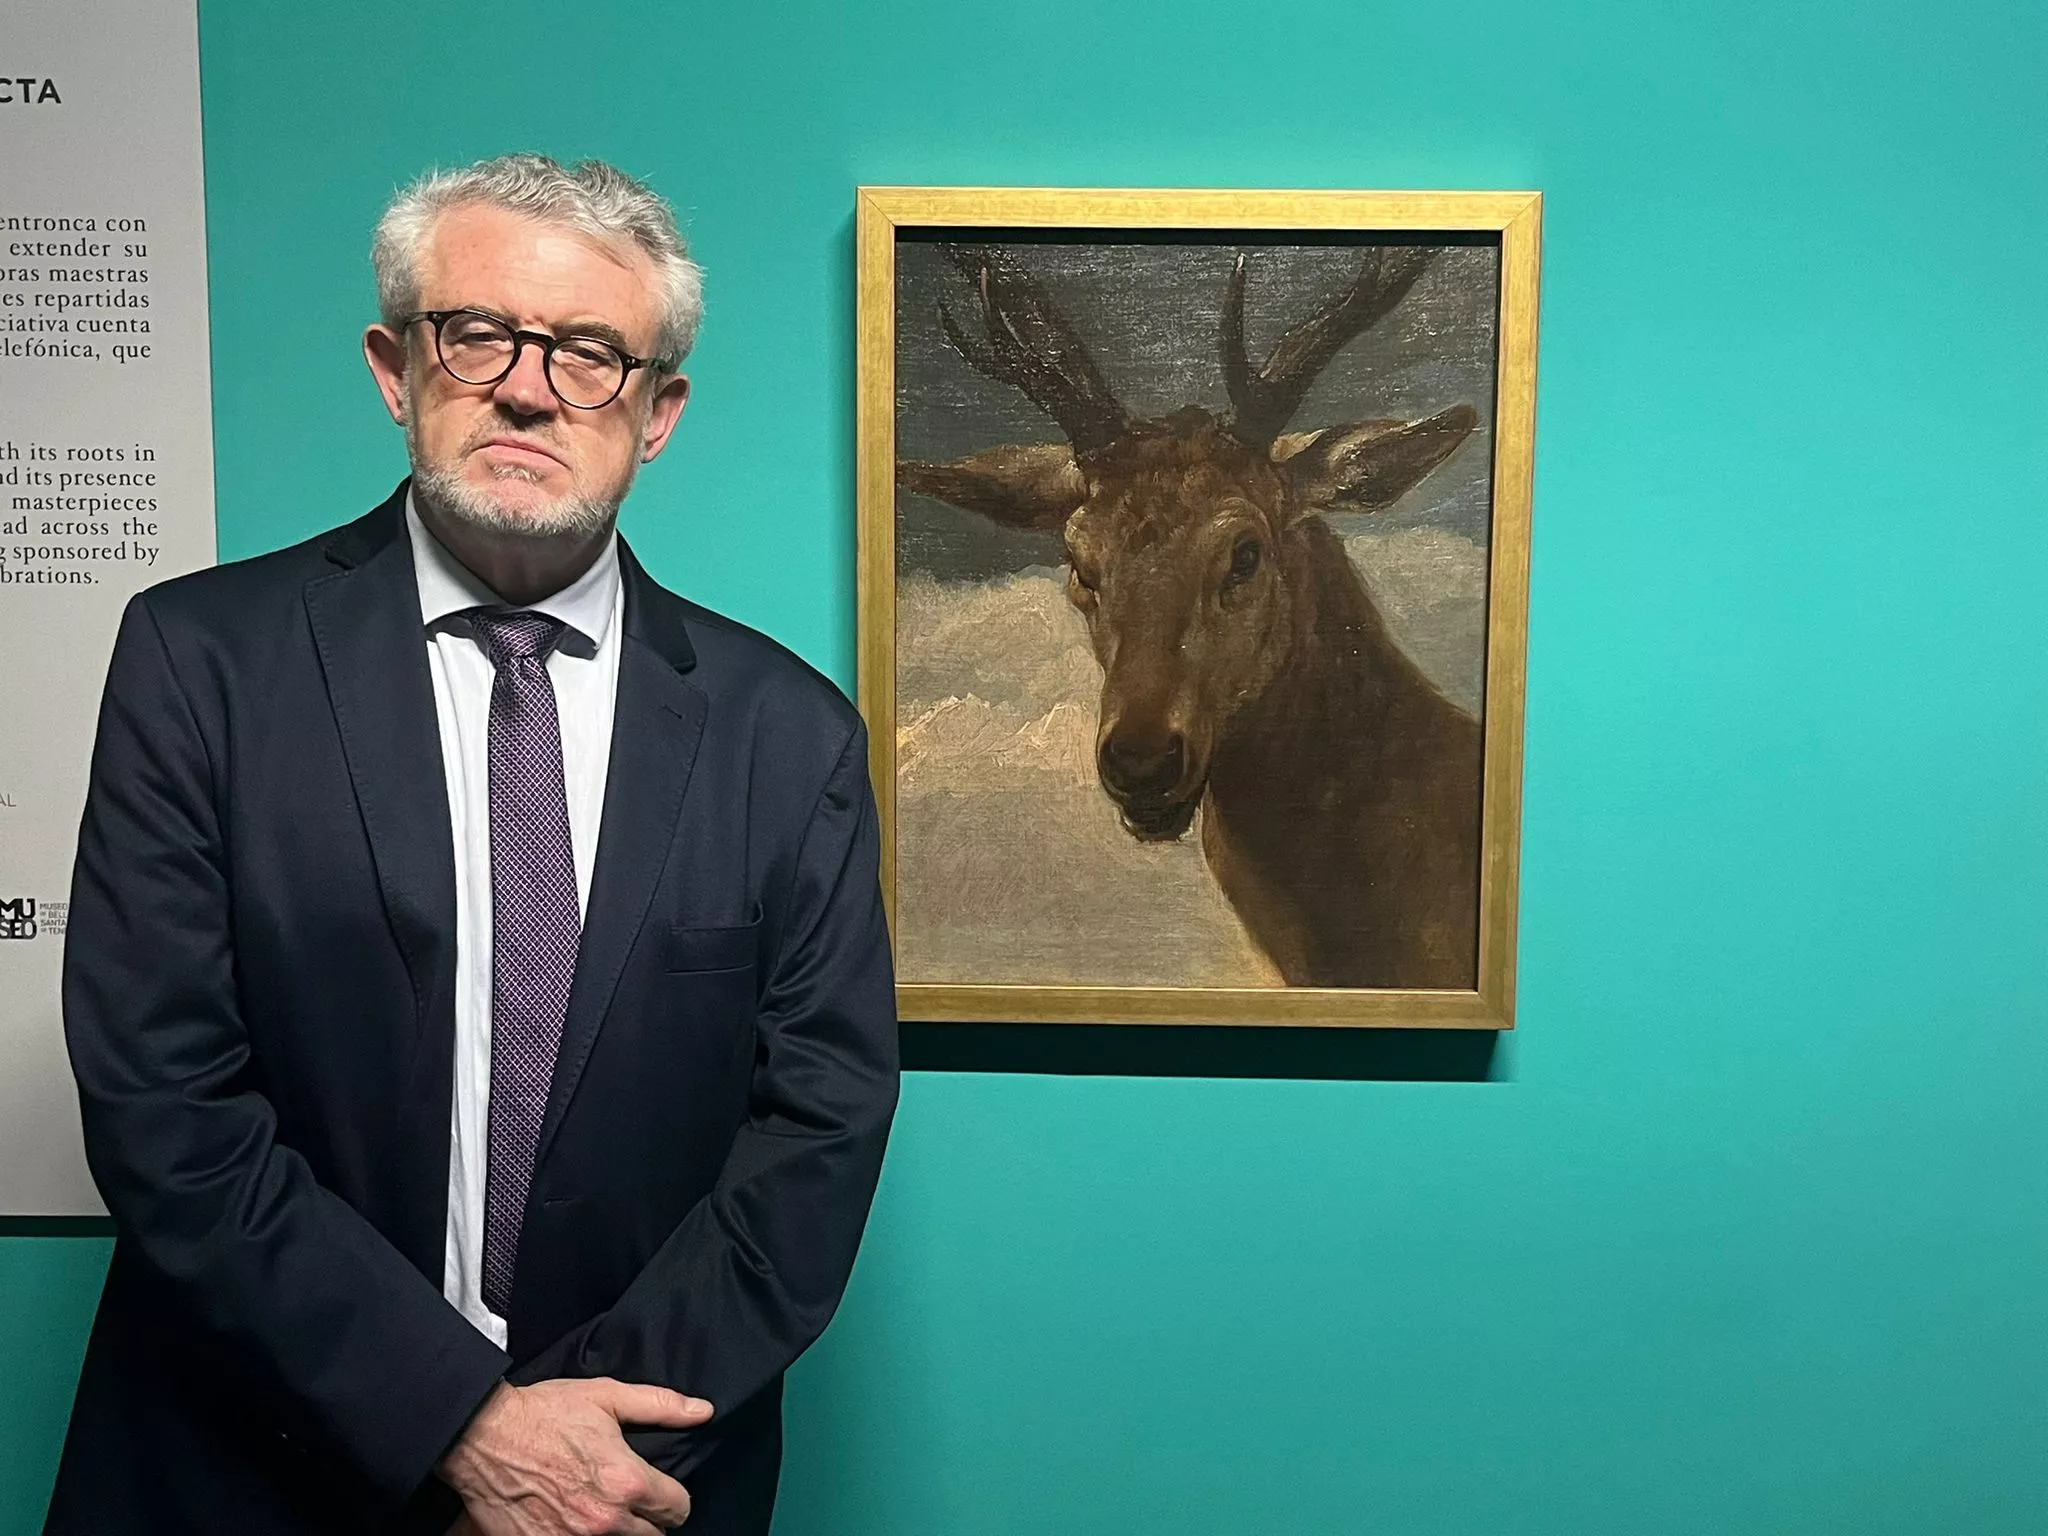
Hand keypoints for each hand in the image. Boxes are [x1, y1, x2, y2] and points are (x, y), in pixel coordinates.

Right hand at [439, 1377, 712, 1534]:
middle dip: (647, 1520)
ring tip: (606, 1516)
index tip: (661, 1493)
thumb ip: (661, 1406)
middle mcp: (606, 1521)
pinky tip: (575, 1524)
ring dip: (619, 1534)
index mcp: (628, 1482)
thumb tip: (703, 1411)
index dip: (673, 1499)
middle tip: (631, 1503)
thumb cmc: (545, 1413)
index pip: (678, 1509)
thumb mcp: (608, 1397)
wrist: (483, 1436)